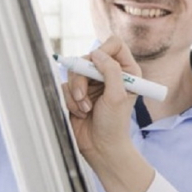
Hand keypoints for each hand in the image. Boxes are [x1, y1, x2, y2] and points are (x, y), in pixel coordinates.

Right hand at [63, 36, 140, 167]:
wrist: (100, 147)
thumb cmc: (114, 124)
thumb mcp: (117, 96)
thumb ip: (111, 71)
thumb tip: (97, 53)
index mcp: (126, 71)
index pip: (114, 45)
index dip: (103, 51)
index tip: (96, 64)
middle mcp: (109, 74)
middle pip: (88, 57)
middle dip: (82, 77)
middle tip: (84, 95)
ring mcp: (92, 83)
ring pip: (74, 72)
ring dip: (76, 92)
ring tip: (85, 109)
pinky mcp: (77, 93)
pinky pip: (65, 86)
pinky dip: (70, 100)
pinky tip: (80, 113)